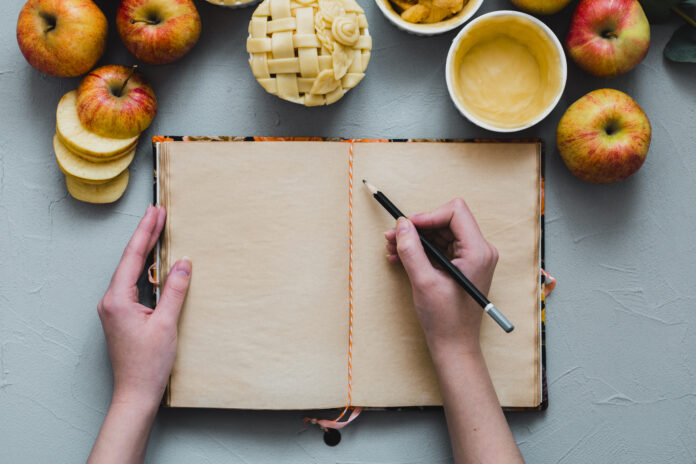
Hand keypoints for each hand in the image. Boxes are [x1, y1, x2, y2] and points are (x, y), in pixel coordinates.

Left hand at [98, 205, 191, 407]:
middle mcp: (111, 301)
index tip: (156, 212)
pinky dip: (145, 268)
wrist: (135, 393)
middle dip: (145, 235)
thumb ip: (174, 290)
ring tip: (157, 228)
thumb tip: (183, 262)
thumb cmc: (148, 364)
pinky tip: (154, 261)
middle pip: (130, 260)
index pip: (134, 257)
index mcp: (117, 300)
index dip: (146, 232)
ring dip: (145, 250)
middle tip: (157, 212)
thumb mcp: (166, 324)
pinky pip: (133, 284)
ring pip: (131, 271)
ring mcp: (114, 308)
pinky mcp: (121, 315)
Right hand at [385, 198, 497, 354]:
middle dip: (418, 228)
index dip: (428, 215)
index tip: (407, 226)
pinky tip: (400, 257)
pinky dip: (421, 250)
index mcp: (478, 252)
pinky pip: (440, 247)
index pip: (455, 212)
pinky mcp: (463, 265)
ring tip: (392, 247)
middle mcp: (479, 251)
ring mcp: (472, 258)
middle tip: (393, 236)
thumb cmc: (446, 319)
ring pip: (440, 233)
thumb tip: (402, 224)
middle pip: (446, 221)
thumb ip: (412, 250)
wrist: (454, 345)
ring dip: (416, 239)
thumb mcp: (424, 282)